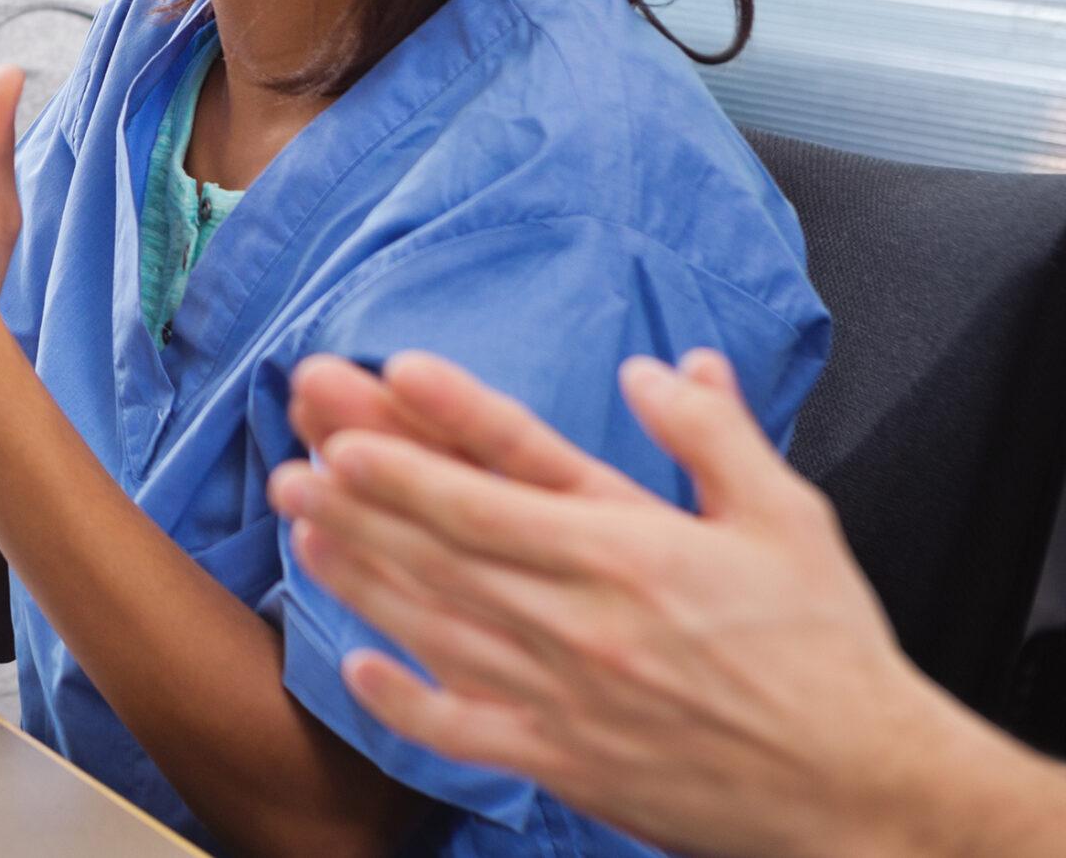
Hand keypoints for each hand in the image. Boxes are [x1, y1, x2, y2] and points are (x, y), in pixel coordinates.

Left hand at [266, 350, 972, 857]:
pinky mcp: (568, 760)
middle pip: (449, 546)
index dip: (429, 442)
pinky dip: (405, 703)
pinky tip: (354, 664)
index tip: (367, 402)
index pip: (506, 483)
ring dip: (364, 576)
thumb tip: (662, 367)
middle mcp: (585, 617)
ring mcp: (569, 694)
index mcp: (633, 548)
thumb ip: (716, 434)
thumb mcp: (787, 517)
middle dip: (363, 499)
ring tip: (300, 529)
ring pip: (440, 625)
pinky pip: (467, 732)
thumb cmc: (826, 648)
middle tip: (292, 460)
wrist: (864, 788)